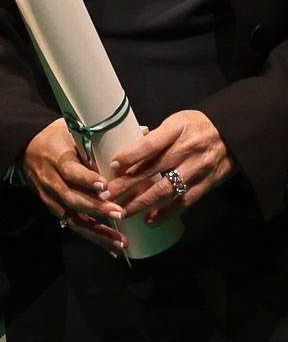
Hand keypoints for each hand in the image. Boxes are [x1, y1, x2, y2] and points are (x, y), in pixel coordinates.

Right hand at [23, 118, 125, 253]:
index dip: (86, 179)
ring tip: (121, 243)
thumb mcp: (72, 130)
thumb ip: (104, 135)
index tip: (104, 186)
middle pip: (72, 198)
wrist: (25, 149)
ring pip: (72, 217)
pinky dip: (93, 237)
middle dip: (96, 208)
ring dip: (97, 231)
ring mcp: (51, 196)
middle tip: (120, 213)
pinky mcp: (54, 207)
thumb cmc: (55, 137)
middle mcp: (51, 179)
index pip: (70, 170)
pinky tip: (112, 248)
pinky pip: (73, 225)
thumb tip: (145, 132)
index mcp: (56, 157)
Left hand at [105, 110, 232, 225]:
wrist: (234, 133)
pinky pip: (185, 201)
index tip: (113, 166)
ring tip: (123, 211)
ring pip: (167, 189)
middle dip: (127, 184)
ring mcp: (199, 168)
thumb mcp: (176, 121)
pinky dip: (167, 212)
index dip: (131, 156)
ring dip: (143, 202)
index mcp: (177, 129)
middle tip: (107, 194)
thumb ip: (155, 137)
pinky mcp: (209, 183)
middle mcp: (188, 149)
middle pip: (153, 170)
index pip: (150, 144)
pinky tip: (150, 220)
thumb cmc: (197, 125)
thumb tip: (128, 152)